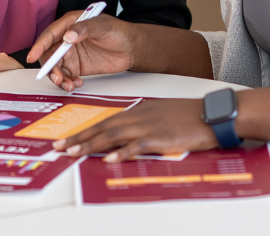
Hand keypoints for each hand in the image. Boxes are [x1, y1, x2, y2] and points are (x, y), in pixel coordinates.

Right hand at [27, 11, 136, 90]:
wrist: (132, 49)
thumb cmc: (119, 32)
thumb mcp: (104, 27)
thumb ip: (85, 29)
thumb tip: (68, 36)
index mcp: (70, 23)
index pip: (50, 34)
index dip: (40, 45)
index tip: (32, 56)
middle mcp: (67, 38)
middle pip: (48, 53)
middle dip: (49, 67)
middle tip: (58, 78)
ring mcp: (71, 53)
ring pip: (55, 67)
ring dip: (57, 77)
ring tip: (68, 85)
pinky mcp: (76, 66)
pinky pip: (65, 76)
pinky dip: (66, 82)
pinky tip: (76, 84)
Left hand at [51, 99, 217, 161]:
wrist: (210, 113)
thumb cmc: (188, 115)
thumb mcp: (160, 114)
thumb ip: (141, 123)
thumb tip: (125, 137)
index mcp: (138, 111)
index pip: (104, 122)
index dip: (84, 131)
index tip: (67, 140)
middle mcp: (139, 116)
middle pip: (103, 128)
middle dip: (79, 138)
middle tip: (59, 147)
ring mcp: (148, 126)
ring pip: (113, 135)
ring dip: (92, 144)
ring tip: (73, 152)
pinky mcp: (160, 138)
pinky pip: (137, 145)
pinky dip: (122, 151)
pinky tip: (110, 158)